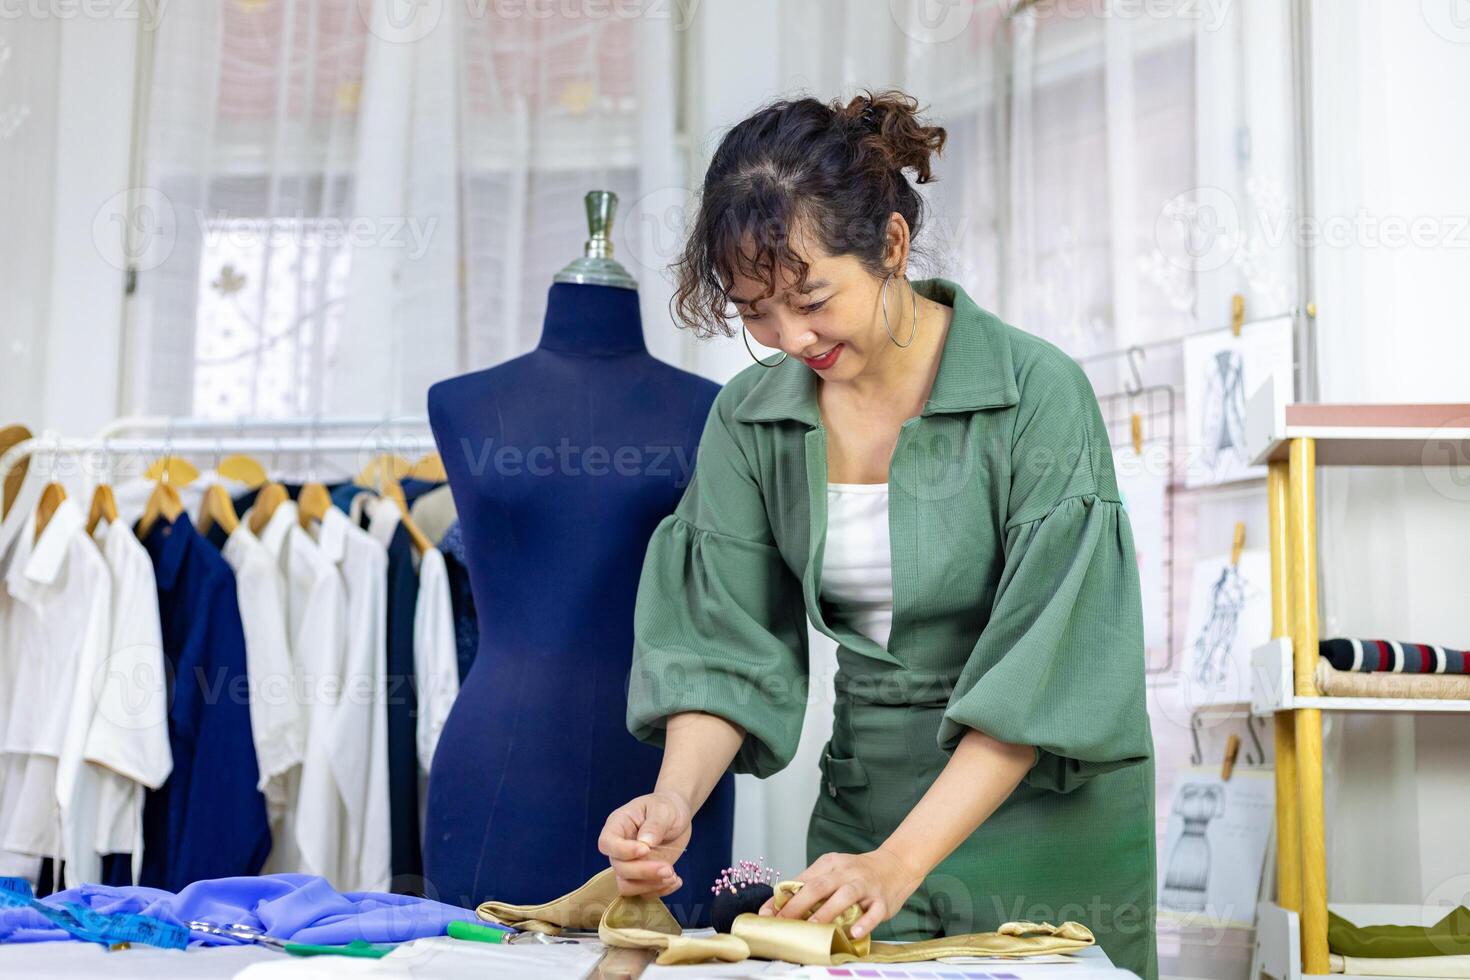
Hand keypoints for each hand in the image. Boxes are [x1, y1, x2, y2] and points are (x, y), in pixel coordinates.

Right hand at [598, 791, 692, 897]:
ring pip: (627, 886)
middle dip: (644, 872)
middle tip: (668, 869)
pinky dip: (660, 891)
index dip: (623, 851)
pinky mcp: (642, 876)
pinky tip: (676, 880)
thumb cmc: (666, 807)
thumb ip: (654, 825)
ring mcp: (630, 864)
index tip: (646, 849)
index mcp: (618, 825)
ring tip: (673, 876)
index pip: (607, 843)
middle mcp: (619, 848)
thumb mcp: (663, 810)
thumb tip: (645, 843)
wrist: (677, 815)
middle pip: (620, 868)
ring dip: (650, 885)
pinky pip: (643, 892)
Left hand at [758, 848, 923, 938]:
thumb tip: (779, 905)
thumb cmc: (858, 872)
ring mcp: (866, 886)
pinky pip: (873, 913)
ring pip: (845, 896)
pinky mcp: (882, 901)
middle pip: (819, 885)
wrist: (897, 864)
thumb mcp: (834, 870)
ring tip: (811, 926)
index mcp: (831, 864)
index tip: (766, 915)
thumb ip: (811, 884)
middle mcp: (847, 872)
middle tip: (783, 922)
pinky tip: (852, 933)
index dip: (783, 898)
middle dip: (798, 905)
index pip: (802, 880)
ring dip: (826, 912)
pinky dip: (863, 923)